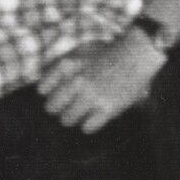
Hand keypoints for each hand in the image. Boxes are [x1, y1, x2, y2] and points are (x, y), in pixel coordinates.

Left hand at [39, 29, 166, 132]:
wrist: (136, 54)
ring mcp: (91, 96)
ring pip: (67, 120)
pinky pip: (87, 128)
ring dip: (74, 117)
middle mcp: (76, 81)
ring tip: (84, 111)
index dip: (50, 93)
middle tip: (71, 105)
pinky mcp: (107, 109)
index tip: (60, 92)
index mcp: (67, 65)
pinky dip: (89, 125)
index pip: (42, 90)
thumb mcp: (80, 51)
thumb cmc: (108, 52)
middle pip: (51, 108)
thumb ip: (61, 64)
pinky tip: (96, 117)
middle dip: (60, 108)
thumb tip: (43, 84)